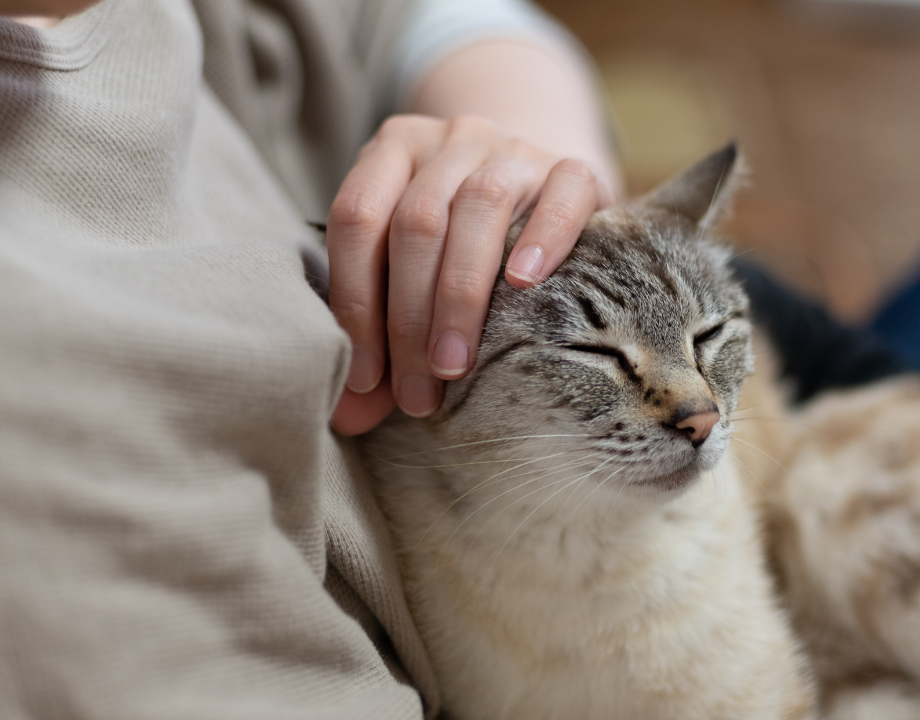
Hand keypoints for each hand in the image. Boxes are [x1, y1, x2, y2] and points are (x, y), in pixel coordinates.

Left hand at [327, 114, 610, 434]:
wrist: (543, 185)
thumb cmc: (461, 242)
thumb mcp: (411, 271)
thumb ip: (377, 333)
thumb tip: (346, 418)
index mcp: (393, 150)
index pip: (356, 218)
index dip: (354, 302)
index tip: (365, 379)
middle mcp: (449, 139)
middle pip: (415, 222)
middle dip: (408, 317)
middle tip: (415, 393)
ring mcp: (513, 148)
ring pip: (479, 208)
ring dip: (459, 296)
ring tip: (455, 365)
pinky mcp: (573, 168)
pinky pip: (561, 194)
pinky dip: (541, 239)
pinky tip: (524, 285)